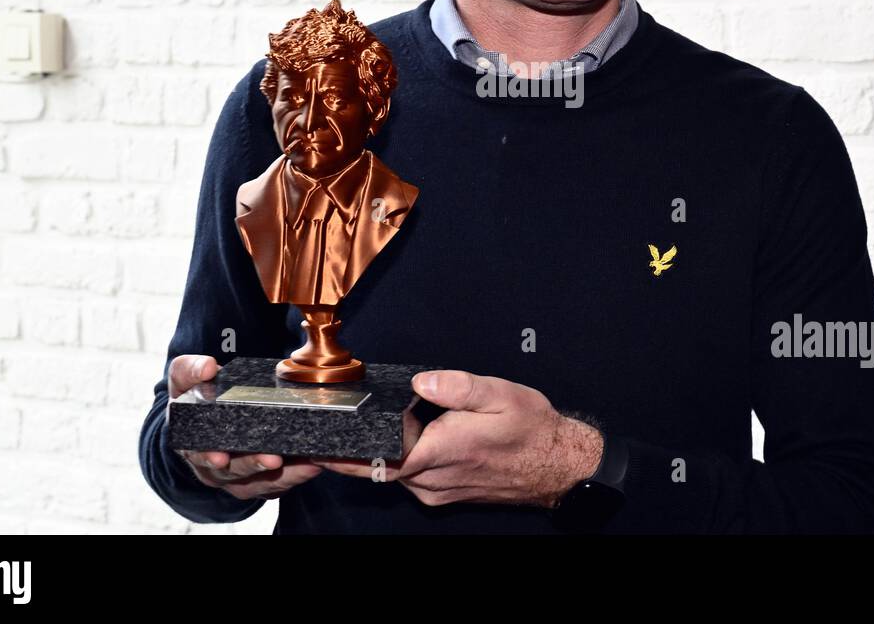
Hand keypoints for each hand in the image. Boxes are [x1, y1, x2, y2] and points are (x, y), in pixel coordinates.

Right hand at [168, 355, 324, 500]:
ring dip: (284, 474)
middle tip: (273, 459)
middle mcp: (214, 467)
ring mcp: (238, 477)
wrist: (211, 411)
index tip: (221, 457)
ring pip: (260, 482)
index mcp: (192, 444)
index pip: (199, 454)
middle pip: (234, 472)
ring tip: (306, 463)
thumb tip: (208, 367)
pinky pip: (279, 482)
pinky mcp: (261, 479)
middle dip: (254, 465)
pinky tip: (314, 463)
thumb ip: (191, 369)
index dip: (208, 457)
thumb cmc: (196, 396)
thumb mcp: (184, 378)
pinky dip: (297, 474)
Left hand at [315, 370, 603, 508]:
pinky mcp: (443, 491)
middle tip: (326, 427)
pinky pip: (408, 475)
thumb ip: (457, 386)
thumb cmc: (531, 430)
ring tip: (358, 427)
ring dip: (375, 453)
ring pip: (390, 472)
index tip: (315, 442)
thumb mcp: (499, 395)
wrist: (558, 465)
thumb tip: (421, 381)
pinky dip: (396, 458)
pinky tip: (400, 436)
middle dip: (351, 448)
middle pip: (375, 467)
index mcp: (438, 452)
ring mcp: (437, 489)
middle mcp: (432, 479)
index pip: (375, 458)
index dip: (342, 451)